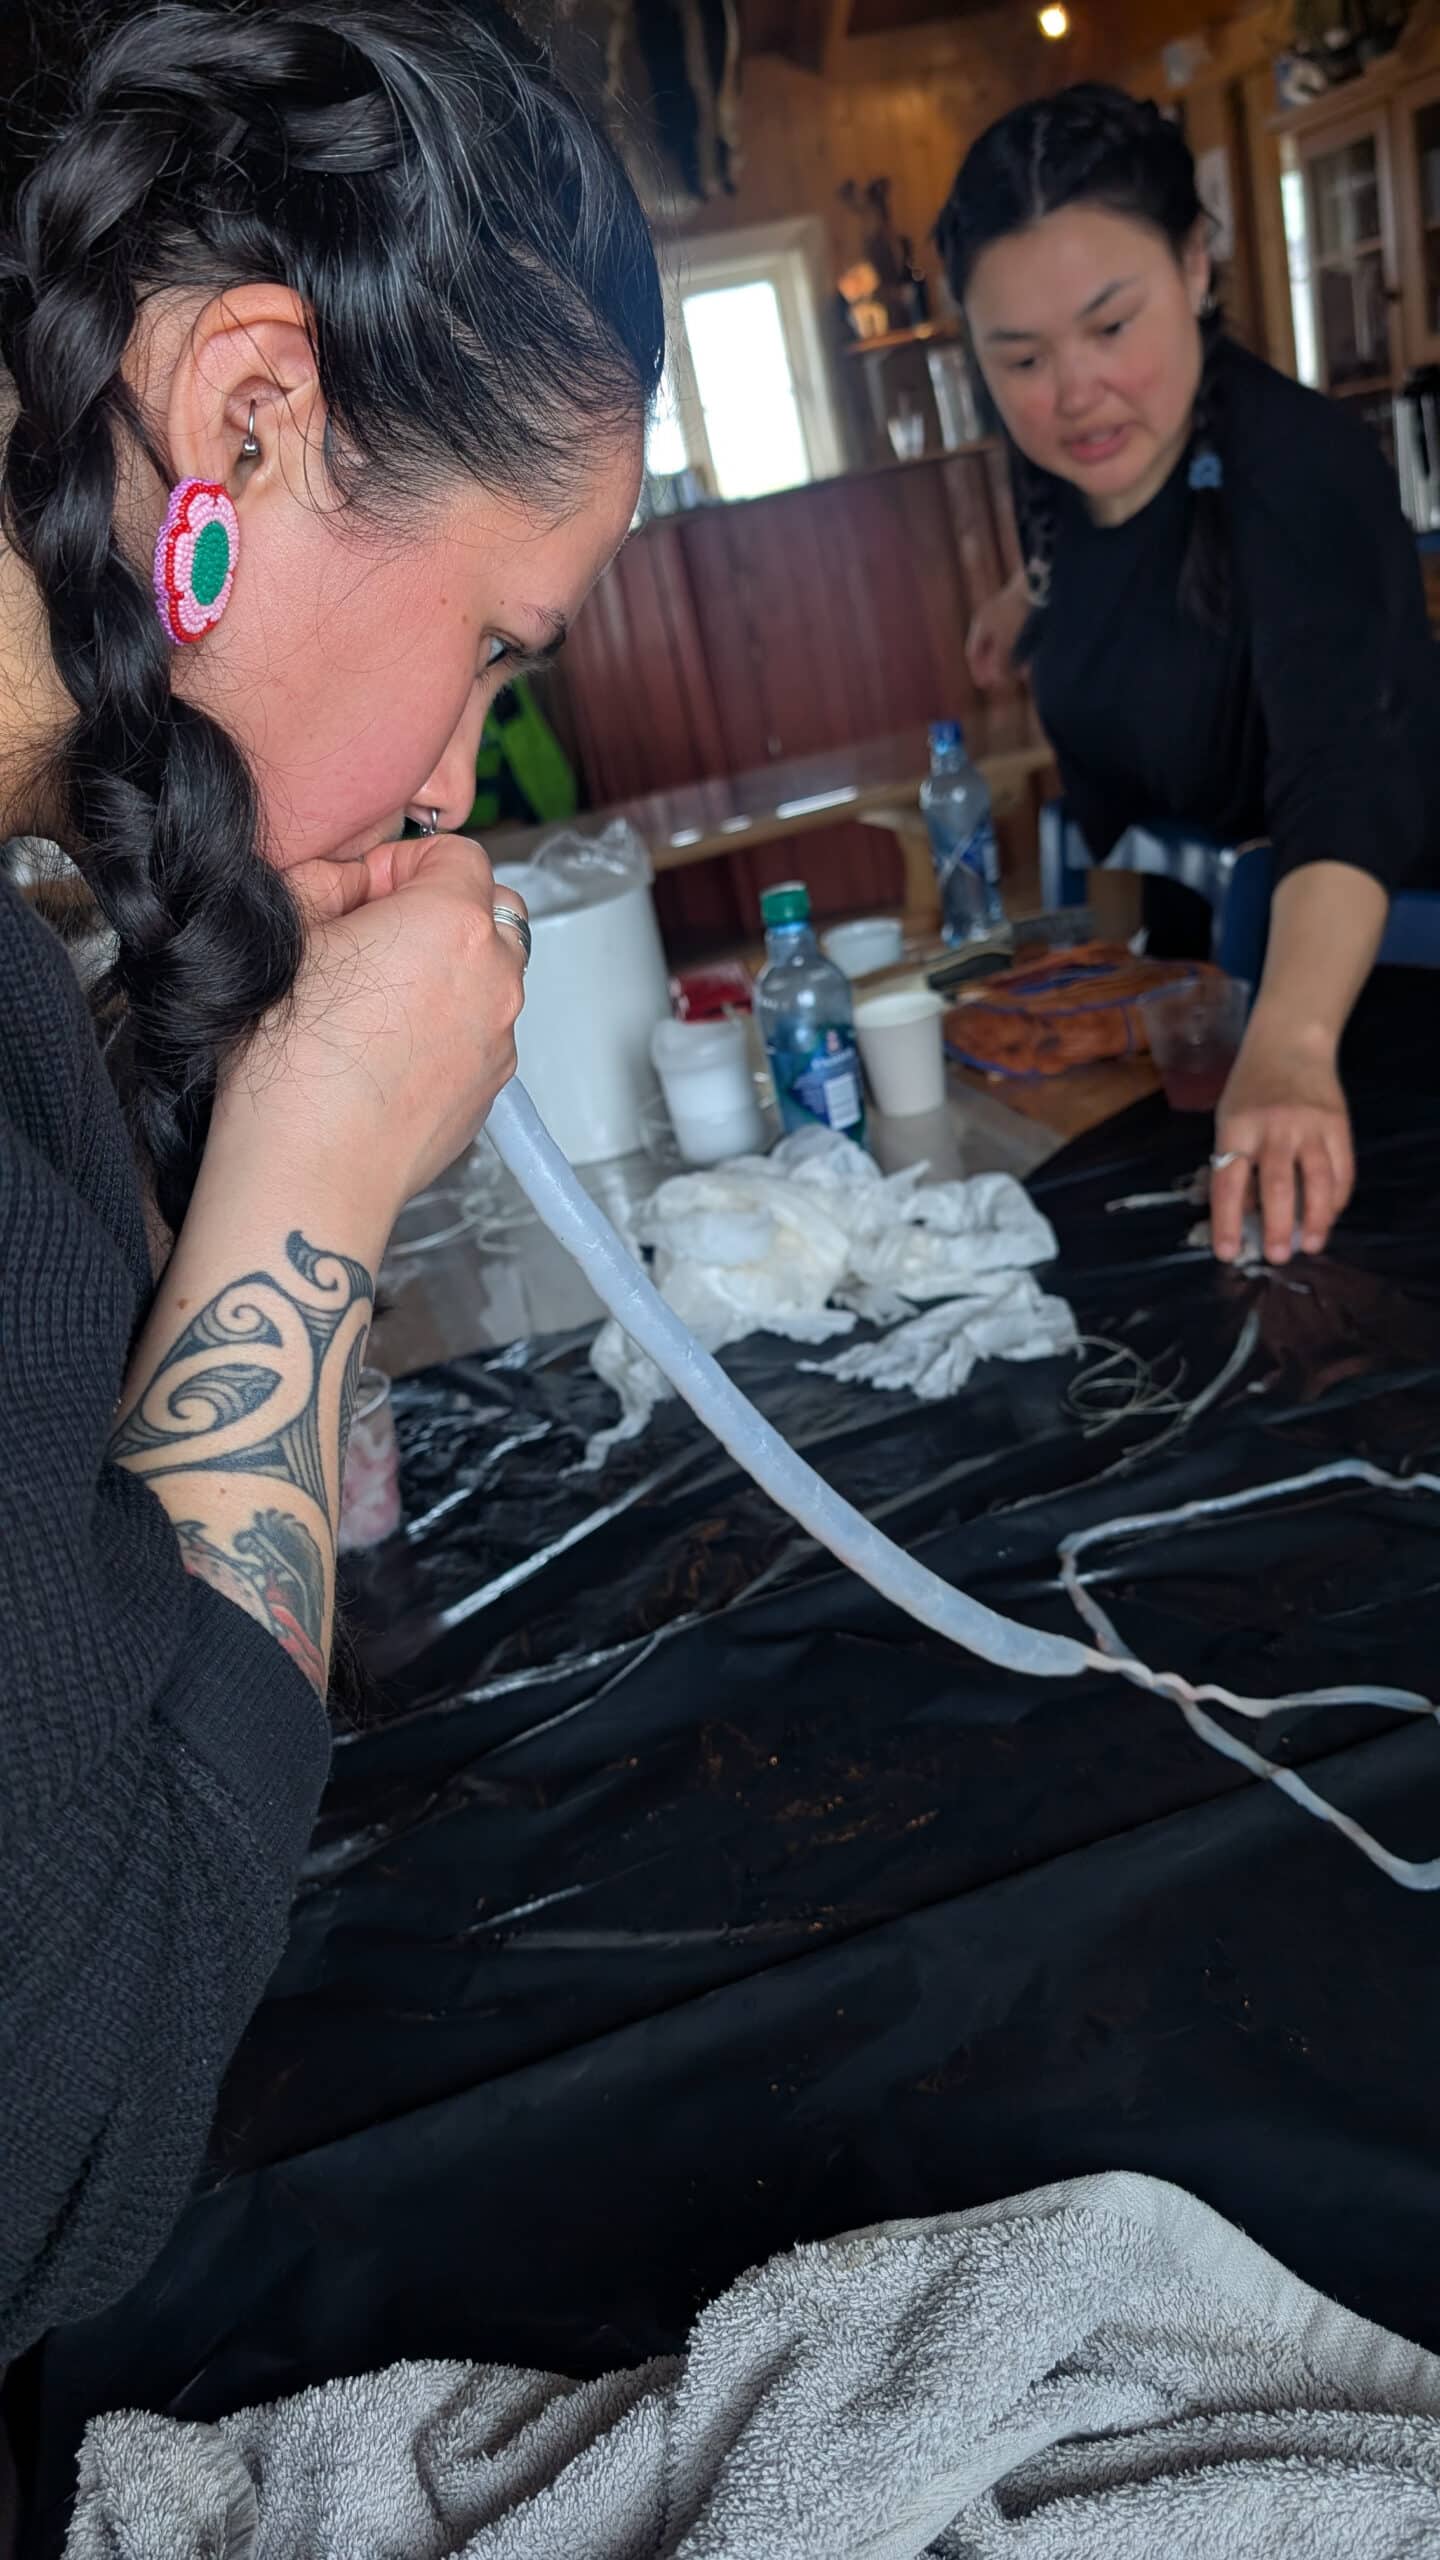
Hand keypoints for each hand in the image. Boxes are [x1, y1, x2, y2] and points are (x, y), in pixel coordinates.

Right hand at [216, 833, 526, 1216]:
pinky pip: (478, 1036)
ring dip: (445, 974)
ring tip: (374, 1006)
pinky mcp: (491, 1092)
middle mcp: (495, 979)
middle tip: (372, 940)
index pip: (457, 852)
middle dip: (437, 913)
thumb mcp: (286, 931)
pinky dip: (446, 1030)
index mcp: (454, 923)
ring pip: (487, 979)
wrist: (310, 1168)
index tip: (363, 892)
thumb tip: (350, 879)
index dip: (402, 863)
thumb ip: (326, 878)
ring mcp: (500, 1040)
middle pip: (488, 913)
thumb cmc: (292, 1061)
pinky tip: (385, 1055)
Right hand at [965, 577, 1028, 692]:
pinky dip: (1021, 649)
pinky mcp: (1021, 610)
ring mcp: (1006, 614)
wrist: (1037, 585)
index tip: (983, 684)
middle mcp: (991, 619)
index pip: (972, 652)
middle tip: (1000, 681)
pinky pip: (1017, 635)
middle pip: (988, 648)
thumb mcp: (1007, 642)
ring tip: (1019, 673)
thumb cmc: (1017, 614)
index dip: (977, 670)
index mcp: (981, 625)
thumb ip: (1000, 663)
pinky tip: (1031, 657)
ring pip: (1004, 642)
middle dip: (994, 667)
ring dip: (1009, 659)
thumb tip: (997, 679)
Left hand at [1210, 1020, 1353, 1266]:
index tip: (1227, 1253)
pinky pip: (1342, 1169)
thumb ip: (1235, 1163)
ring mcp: (1310, 1125)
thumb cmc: (1250, 1088)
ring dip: (1316, 1218)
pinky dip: (1337, 1198)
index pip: (1228, 1182)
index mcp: (1237, 1127)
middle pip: (1277, 1185)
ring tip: (1311, 1245)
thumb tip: (1245, 1216)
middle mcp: (1274, 1127)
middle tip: (1277, 1256)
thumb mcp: (1229, 1119)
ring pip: (1317, 1180)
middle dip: (1276, 1226)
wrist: (1290, 1044)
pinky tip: (1329, 1216)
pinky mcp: (1339, 1124)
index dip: (1227, 1220)